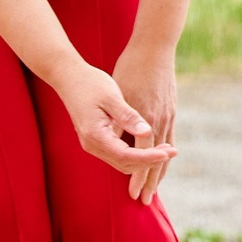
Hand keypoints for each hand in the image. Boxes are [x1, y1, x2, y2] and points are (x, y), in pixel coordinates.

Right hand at [50, 60, 176, 183]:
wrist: (69, 77)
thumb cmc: (90, 83)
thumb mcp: (112, 97)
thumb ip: (128, 117)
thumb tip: (147, 133)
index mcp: (96, 135)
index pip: (126, 156)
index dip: (149, 157)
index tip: (168, 152)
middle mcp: (92, 145)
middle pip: (125, 164)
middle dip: (150, 161)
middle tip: (172, 151)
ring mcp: (93, 144)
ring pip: (122, 162)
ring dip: (144, 159)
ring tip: (166, 149)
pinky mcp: (96, 140)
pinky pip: (118, 155)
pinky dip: (136, 155)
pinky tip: (151, 147)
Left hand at [113, 40, 178, 202]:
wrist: (154, 47)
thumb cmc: (131, 67)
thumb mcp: (121, 92)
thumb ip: (125, 119)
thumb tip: (126, 141)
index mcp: (145, 117)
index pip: (141, 154)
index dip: (137, 175)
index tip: (133, 193)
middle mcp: (159, 119)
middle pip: (155, 158)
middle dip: (149, 181)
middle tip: (145, 201)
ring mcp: (167, 115)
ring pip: (164, 150)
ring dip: (159, 171)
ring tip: (155, 188)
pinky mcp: (170, 110)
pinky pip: (168, 138)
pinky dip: (164, 155)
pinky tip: (163, 161)